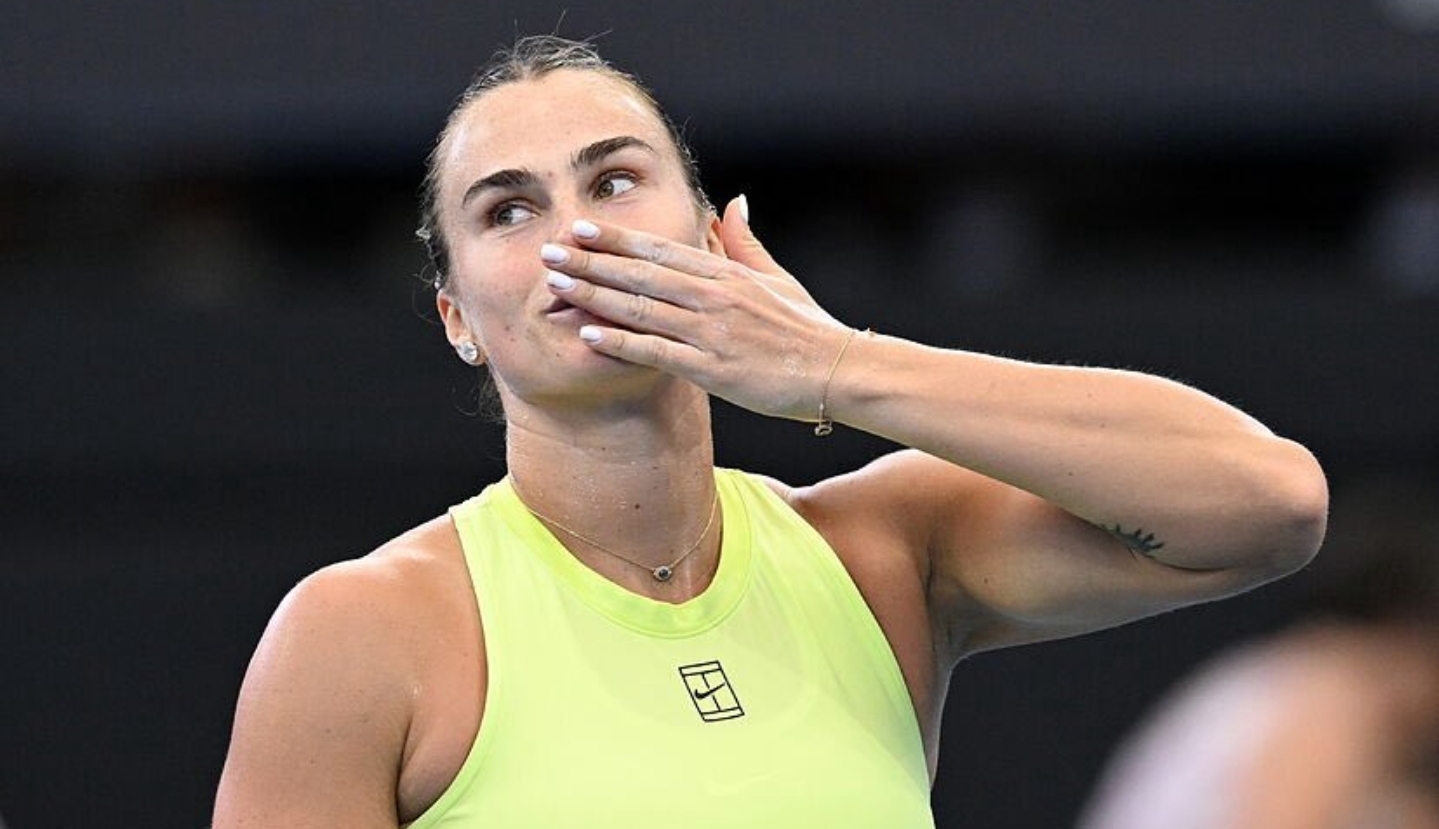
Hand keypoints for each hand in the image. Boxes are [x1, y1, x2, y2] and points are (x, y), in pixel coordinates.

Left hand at [541, 196, 851, 420]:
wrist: (839, 371)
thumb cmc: (808, 328)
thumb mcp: (777, 278)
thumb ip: (745, 242)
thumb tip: (733, 201)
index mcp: (726, 275)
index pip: (660, 250)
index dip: (616, 238)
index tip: (580, 227)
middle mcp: (713, 298)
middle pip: (640, 274)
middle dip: (590, 261)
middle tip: (548, 250)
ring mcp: (711, 333)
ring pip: (641, 309)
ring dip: (595, 295)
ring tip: (557, 286)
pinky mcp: (713, 369)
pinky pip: (657, 353)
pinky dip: (621, 342)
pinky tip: (589, 334)